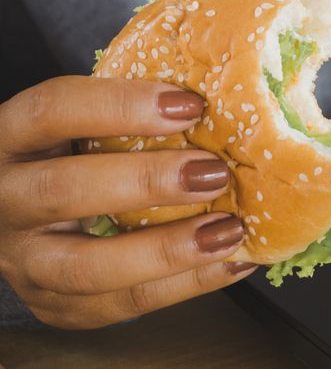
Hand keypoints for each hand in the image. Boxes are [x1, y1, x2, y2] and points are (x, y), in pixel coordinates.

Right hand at [0, 76, 254, 328]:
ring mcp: (23, 261)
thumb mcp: (82, 127)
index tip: (191, 105)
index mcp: (12, 138)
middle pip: (63, 191)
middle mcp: (4, 200)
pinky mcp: (54, 306)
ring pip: (86, 266)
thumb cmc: (75, 155)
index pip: (53, 111)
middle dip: (147, 182)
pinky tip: (233, 263)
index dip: (120, 105)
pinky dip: (185, 286)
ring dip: (167, 250)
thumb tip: (225, 99)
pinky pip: (120, 305)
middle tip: (215, 173)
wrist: (25, 221)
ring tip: (229, 231)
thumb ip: (133, 113)